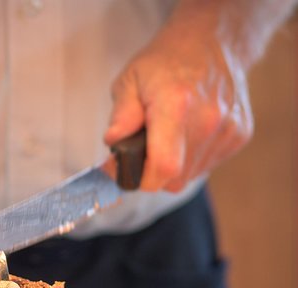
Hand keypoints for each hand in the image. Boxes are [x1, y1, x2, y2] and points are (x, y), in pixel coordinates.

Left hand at [103, 3, 254, 191]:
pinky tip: (186, 133)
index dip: (142, 178)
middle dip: (152, 172)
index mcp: (176, 106)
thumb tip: (113, 142)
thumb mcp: (130, 80)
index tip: (127, 170)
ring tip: (167, 136)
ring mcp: (228, 130)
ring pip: (191, 176)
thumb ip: (121, 115)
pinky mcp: (240, 136)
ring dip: (173, 166)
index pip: (163, 168)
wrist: (213, 42)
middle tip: (143, 149)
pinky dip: (191, 158)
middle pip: (174, 179)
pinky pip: (207, 165)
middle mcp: (208, 121)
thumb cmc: (166, 62)